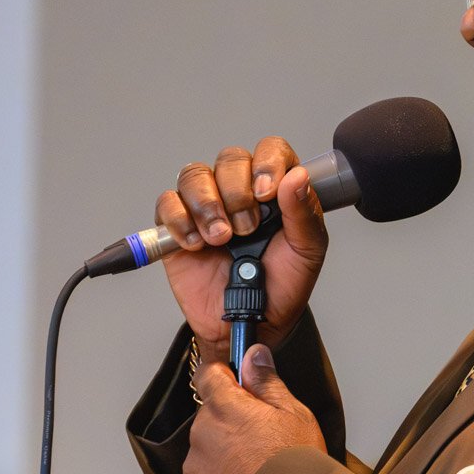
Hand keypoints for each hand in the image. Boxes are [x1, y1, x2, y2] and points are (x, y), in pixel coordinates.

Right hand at [155, 138, 327, 362]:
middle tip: (246, 229)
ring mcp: (207, 205)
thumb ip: (304, 213)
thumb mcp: (306, 252)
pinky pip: (167, 203)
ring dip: (207, 205)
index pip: (270, 150)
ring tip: (220, 239)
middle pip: (230, 159)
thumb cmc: (281, 286)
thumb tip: (297, 177)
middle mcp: (240, 190)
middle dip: (237, 193)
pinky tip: (195, 243)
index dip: (267, 163)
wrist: (247, 323)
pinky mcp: (177, 225)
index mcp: (276, 189)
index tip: (267, 193)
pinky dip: (179, 220)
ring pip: (195, 175)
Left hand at [182, 345, 325, 473]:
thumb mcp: (295, 414)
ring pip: (206, 454)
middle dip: (230, 425)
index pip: (209, 375)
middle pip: (209, 419)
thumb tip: (252, 355)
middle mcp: (201, 436)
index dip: (224, 377)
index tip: (237, 383)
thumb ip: (267, 381)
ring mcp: (195, 472)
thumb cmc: (297, 468)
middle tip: (262, 442)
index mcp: (224, 408)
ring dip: (223, 459)